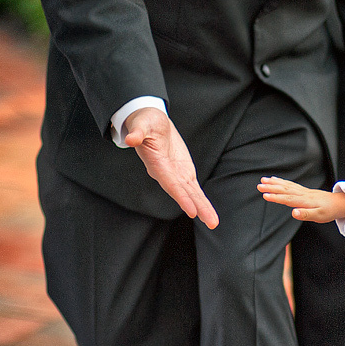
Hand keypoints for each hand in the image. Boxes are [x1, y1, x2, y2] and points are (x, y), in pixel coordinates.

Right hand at [124, 108, 218, 228]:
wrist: (151, 123)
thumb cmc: (144, 122)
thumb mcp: (141, 124)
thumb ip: (138, 133)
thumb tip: (131, 139)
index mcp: (157, 164)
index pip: (171, 183)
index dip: (181, 197)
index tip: (192, 210)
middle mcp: (167, 174)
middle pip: (184, 194)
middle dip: (198, 208)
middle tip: (211, 222)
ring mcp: (176, 175)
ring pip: (192, 194)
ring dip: (203, 208)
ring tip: (213, 223)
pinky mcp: (184, 173)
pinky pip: (194, 189)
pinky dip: (202, 201)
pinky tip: (209, 213)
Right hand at [258, 176, 344, 222]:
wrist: (338, 203)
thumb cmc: (328, 211)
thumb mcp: (319, 216)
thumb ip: (305, 214)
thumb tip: (293, 213)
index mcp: (304, 201)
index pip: (287, 199)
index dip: (276, 197)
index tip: (265, 195)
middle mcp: (302, 194)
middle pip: (284, 189)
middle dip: (271, 187)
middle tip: (259, 185)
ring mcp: (302, 191)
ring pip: (286, 185)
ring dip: (274, 183)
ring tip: (263, 180)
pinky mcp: (303, 190)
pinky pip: (290, 184)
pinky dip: (281, 181)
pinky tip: (275, 179)